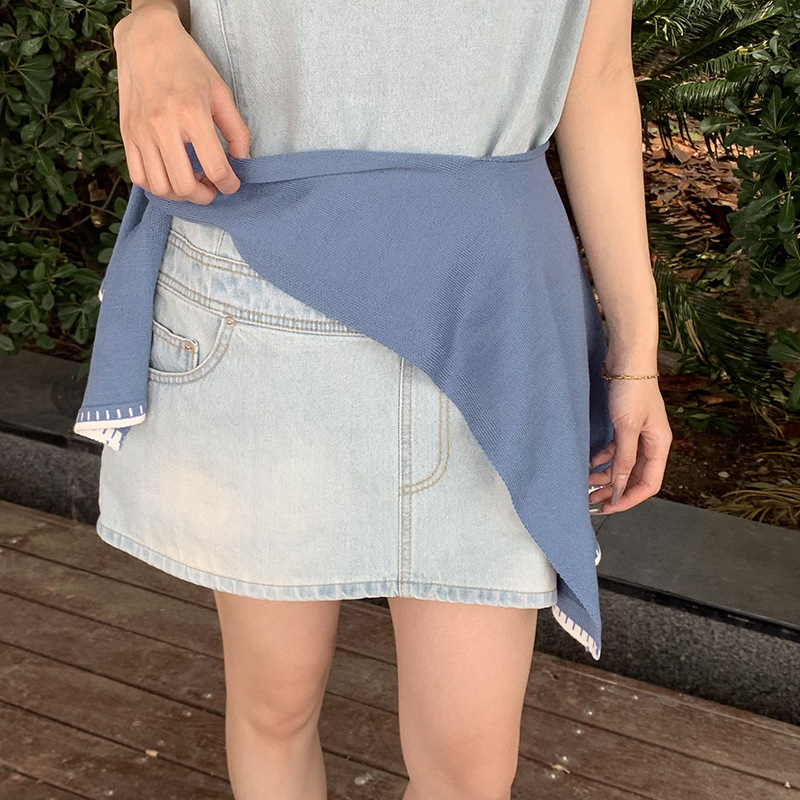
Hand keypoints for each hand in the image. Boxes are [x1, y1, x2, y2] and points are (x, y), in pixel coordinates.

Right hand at [112, 2, 250, 203]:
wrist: (146, 39)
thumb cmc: (188, 64)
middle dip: (204, 196)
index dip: (229, 185)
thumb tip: (242, 161)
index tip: (232, 183)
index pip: (215, 169)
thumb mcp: (221, 92)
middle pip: (184, 186)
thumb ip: (236, 131)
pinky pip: (138, 176)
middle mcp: (163, 126)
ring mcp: (141, 132)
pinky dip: (157, 186)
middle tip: (211, 187)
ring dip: (180, 195)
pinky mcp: (127, 134)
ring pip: (160, 187)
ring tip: (191, 181)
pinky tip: (170, 175)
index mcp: (192, 114)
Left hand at [587, 376, 672, 513]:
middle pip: (633, 476)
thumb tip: (619, 487)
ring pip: (622, 464)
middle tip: (591, 500)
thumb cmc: (631, 390)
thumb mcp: (627, 428)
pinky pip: (615, 450)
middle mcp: (651, 442)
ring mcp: (637, 433)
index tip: (607, 507)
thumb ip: (624, 459)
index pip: (648, 484)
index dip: (628, 498)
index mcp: (659, 446)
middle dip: (613, 490)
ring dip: (605, 476)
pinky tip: (589, 464)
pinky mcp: (624, 424)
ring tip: (586, 484)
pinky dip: (603, 459)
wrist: (627, 358)